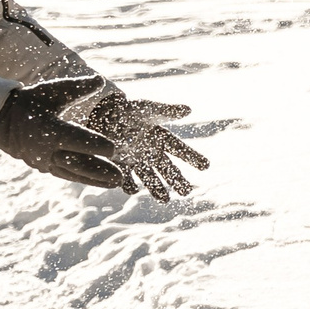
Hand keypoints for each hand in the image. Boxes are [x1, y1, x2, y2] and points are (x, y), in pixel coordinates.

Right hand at [0, 74, 131, 191]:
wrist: (4, 121)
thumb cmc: (33, 102)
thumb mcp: (53, 91)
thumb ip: (77, 88)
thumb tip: (100, 80)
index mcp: (49, 128)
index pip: (75, 139)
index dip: (94, 144)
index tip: (114, 148)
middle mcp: (47, 149)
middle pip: (77, 163)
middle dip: (99, 170)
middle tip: (120, 176)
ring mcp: (45, 161)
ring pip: (74, 173)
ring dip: (96, 179)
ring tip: (116, 183)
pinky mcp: (46, 167)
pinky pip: (68, 175)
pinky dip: (85, 179)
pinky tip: (102, 182)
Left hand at [86, 89, 211, 202]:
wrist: (104, 113)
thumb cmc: (129, 109)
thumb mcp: (148, 108)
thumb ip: (166, 111)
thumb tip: (188, 109)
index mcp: (161, 138)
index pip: (180, 149)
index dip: (192, 157)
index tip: (206, 166)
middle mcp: (151, 152)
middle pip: (168, 169)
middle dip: (177, 180)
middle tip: (186, 191)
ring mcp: (136, 160)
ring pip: (150, 177)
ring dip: (156, 189)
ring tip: (164, 200)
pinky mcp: (120, 165)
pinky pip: (126, 178)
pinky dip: (128, 184)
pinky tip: (133, 190)